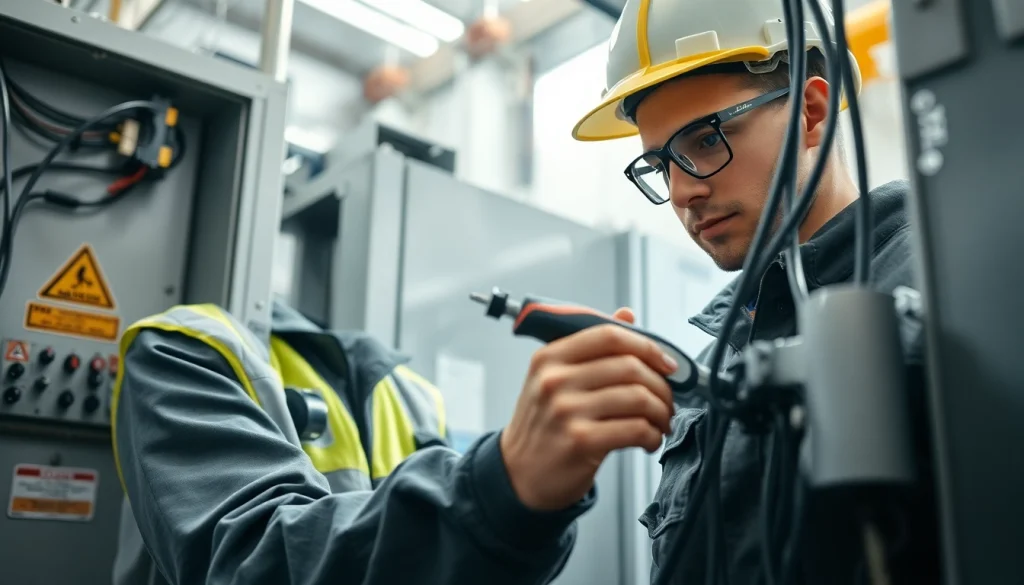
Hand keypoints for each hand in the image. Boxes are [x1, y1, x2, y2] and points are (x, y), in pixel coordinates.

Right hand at [500, 307, 676, 509]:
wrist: (519, 474)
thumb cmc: (542, 426)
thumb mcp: (554, 379)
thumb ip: (591, 347)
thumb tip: (627, 315)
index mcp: (549, 358)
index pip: (609, 335)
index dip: (647, 345)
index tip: (666, 362)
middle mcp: (554, 380)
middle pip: (629, 366)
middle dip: (661, 384)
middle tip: (667, 400)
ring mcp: (566, 410)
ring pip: (638, 398)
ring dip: (661, 412)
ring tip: (661, 422)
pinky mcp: (581, 441)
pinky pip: (636, 429)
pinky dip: (652, 435)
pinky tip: (649, 440)